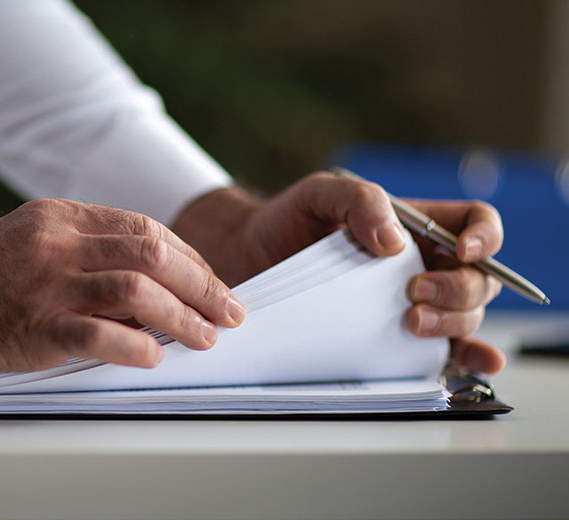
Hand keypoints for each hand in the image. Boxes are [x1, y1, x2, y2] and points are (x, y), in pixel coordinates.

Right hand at [0, 199, 245, 372]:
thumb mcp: (36, 239)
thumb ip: (89, 249)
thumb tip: (153, 278)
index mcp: (64, 216)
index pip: (146, 228)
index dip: (189, 258)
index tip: (211, 283)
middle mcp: (60, 243)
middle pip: (152, 252)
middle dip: (202, 284)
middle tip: (230, 311)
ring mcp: (47, 282)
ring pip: (135, 288)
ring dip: (182, 315)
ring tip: (206, 337)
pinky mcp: (34, 325)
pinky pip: (96, 333)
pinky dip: (133, 345)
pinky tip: (154, 357)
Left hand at [173, 172, 505, 373]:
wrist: (249, 259)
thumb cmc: (287, 222)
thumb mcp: (321, 194)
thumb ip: (361, 201)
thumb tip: (397, 242)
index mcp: (416, 224)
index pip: (475, 224)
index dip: (486, 237)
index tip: (463, 252)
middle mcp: (422, 263)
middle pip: (477, 278)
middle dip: (459, 290)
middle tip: (414, 295)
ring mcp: (410, 301)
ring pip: (465, 314)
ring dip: (455, 322)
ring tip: (412, 322)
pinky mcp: (391, 335)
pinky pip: (441, 348)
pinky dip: (466, 356)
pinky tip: (476, 362)